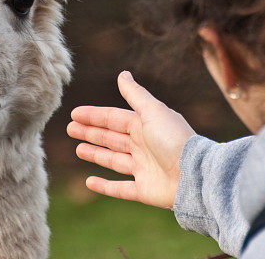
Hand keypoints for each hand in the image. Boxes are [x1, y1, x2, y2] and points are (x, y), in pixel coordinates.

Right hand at [67, 71, 195, 208]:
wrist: (194, 175)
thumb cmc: (174, 139)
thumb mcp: (153, 111)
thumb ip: (135, 95)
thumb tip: (123, 73)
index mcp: (146, 126)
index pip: (114, 118)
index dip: (94, 115)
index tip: (74, 114)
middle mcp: (144, 146)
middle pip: (112, 137)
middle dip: (91, 132)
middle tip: (70, 129)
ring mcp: (144, 169)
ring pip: (114, 160)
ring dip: (96, 154)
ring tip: (78, 149)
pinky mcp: (145, 190)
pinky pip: (120, 188)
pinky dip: (105, 186)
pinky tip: (89, 181)